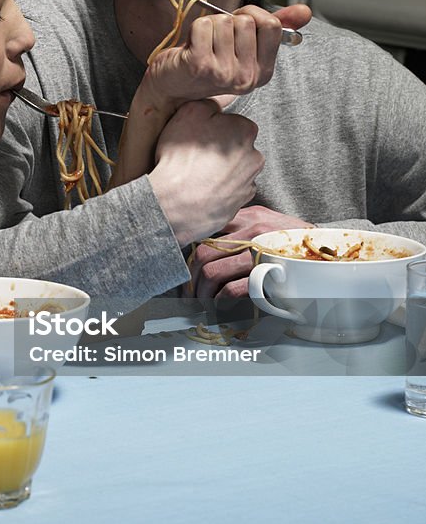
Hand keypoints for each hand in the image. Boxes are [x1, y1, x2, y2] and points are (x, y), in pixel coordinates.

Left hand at [140, 3, 311, 110]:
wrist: (170, 87)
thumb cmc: (205, 64)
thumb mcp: (243, 47)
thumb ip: (272, 29)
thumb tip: (304, 12)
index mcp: (262, 73)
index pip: (272, 25)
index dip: (252, 17)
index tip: (237, 31)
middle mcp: (246, 77)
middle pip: (246, 21)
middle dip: (228, 22)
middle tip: (214, 42)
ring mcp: (223, 73)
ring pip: (224, 21)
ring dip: (210, 26)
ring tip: (202, 46)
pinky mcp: (200, 65)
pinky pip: (204, 24)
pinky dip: (194, 29)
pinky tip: (190, 48)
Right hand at [148, 101, 264, 247]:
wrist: (173, 202)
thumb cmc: (180, 158)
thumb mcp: (188, 113)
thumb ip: (209, 103)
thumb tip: (216, 105)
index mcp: (245, 130)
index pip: (234, 123)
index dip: (214, 128)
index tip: (200, 136)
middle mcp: (254, 157)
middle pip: (237, 147)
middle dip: (220, 150)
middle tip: (196, 156)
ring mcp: (248, 183)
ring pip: (235, 171)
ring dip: (220, 171)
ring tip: (196, 175)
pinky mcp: (239, 204)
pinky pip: (230, 193)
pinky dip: (219, 191)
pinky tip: (201, 190)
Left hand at [191, 205, 312, 299]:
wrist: (335, 256)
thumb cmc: (299, 245)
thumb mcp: (272, 226)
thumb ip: (244, 228)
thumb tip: (213, 244)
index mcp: (251, 217)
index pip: (207, 229)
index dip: (191, 252)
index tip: (189, 269)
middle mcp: (253, 232)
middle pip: (203, 252)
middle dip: (191, 277)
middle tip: (191, 292)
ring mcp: (261, 253)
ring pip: (212, 271)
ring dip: (202, 292)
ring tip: (203, 303)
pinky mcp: (269, 275)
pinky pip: (232, 289)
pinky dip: (221, 301)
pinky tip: (221, 306)